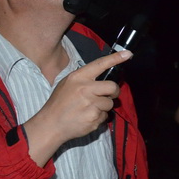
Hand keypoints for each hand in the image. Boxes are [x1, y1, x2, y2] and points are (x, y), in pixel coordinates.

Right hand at [24, 50, 131, 165]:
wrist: (51, 124)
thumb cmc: (59, 103)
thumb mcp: (67, 84)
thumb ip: (84, 80)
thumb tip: (102, 80)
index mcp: (78, 77)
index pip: (100, 64)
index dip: (115, 58)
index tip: (127, 54)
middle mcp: (85, 89)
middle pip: (112, 87)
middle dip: (114, 92)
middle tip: (109, 95)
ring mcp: (90, 104)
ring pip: (110, 103)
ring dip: (104, 107)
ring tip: (89, 109)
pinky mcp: (94, 118)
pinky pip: (104, 116)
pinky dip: (99, 118)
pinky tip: (87, 118)